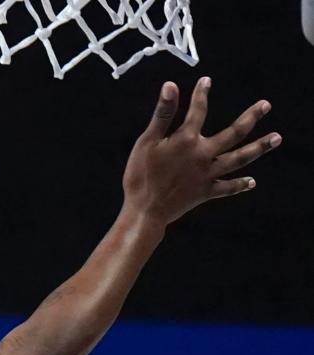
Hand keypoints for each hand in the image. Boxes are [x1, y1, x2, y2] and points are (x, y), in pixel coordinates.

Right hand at [122, 78, 279, 225]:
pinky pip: (227, 188)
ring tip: (276, 138)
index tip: (206, 81)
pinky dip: (239, 185)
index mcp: (187, 140)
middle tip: (266, 105)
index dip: (201, 94)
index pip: (198, 110)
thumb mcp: (146, 142)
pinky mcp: (205, 192)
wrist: (144, 211)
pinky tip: (252, 182)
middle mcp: (203, 155)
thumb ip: (162, 114)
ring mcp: (207, 174)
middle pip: (234, 133)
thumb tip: (170, 86)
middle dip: (251, 118)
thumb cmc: (140, 176)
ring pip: (239, 158)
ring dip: (259, 147)